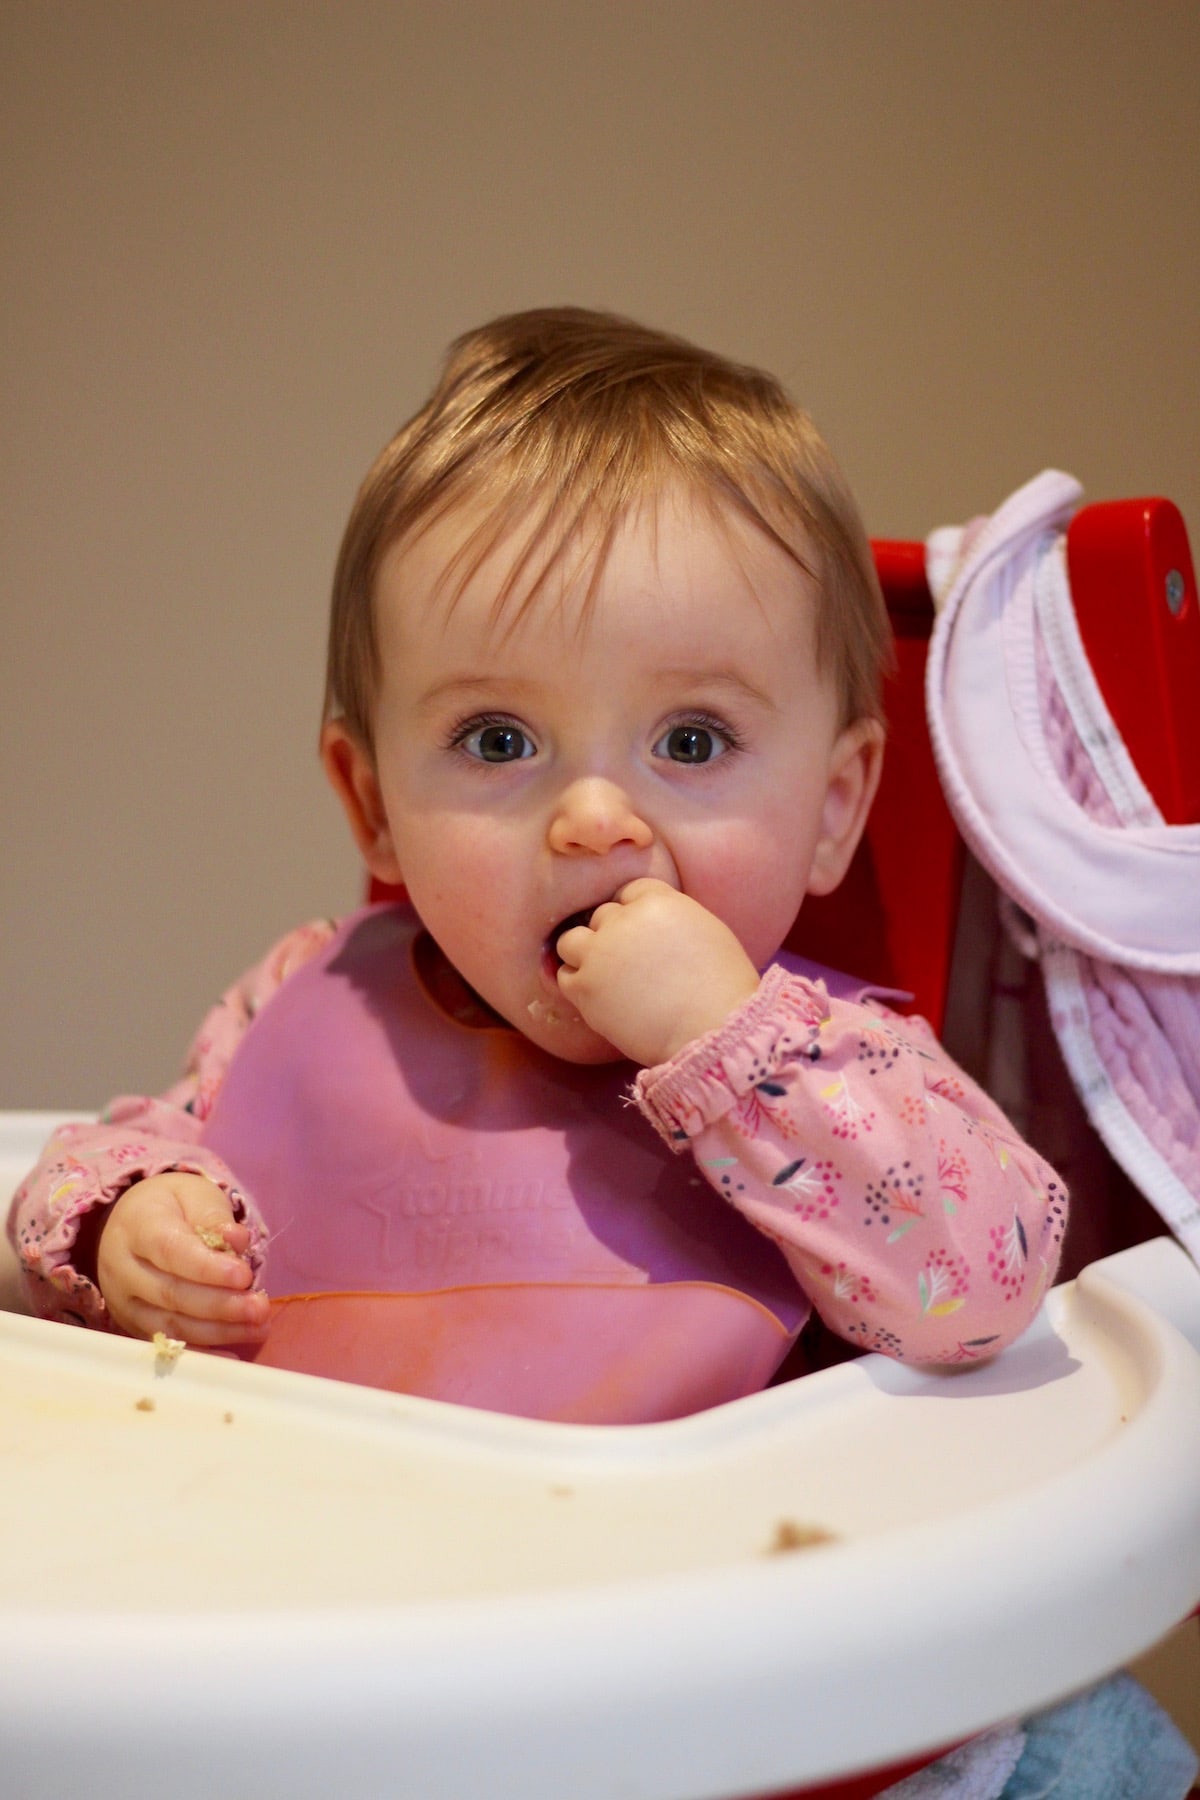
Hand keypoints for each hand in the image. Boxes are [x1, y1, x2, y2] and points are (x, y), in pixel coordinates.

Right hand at [96, 1172, 269, 1346]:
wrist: (131, 1221)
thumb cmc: (171, 1206)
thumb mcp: (194, 1195)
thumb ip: (214, 1217)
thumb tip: (237, 1241)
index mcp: (137, 1226)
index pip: (170, 1251)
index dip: (207, 1268)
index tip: (244, 1276)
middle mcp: (123, 1267)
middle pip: (170, 1293)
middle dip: (220, 1305)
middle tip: (260, 1308)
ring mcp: (124, 1301)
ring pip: (169, 1324)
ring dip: (218, 1331)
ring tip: (258, 1326)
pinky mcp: (133, 1324)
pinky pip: (166, 1343)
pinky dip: (201, 1351)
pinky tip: (232, 1354)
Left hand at [555, 877, 760, 1065]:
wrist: (713, 1029)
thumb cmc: (722, 987)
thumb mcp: (707, 931)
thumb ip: (673, 917)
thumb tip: (652, 925)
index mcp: (659, 901)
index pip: (629, 892)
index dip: (633, 913)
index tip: (640, 936)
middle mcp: (624, 920)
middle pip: (602, 916)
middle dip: (612, 936)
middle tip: (629, 964)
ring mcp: (600, 952)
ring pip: (571, 941)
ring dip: (584, 954)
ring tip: (604, 976)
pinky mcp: (586, 986)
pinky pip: (565, 977)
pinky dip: (579, 984)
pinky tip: (600, 997)